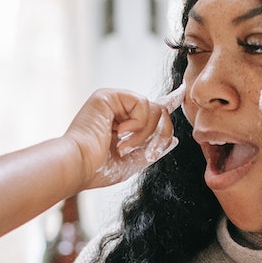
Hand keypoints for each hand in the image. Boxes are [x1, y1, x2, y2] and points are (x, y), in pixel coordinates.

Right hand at [64, 85, 180, 189]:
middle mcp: (118, 110)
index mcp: (122, 125)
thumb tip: (173, 140)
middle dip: (161, 135)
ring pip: (154, 108)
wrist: (79, 165)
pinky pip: (142, 102)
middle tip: (150, 154)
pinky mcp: (108, 95)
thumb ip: (153, 149)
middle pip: (159, 112)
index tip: (181, 92)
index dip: (168, 101)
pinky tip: (120, 133)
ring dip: (146, 133)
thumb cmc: (98, 169)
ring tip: (125, 147)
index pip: (150, 111)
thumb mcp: (133, 163)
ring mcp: (113, 101)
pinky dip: (138, 123)